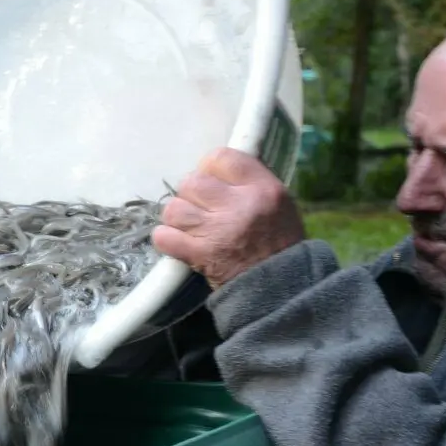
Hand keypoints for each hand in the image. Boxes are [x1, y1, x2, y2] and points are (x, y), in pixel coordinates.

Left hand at [152, 147, 304, 288]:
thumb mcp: (278, 202)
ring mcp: (217, 231)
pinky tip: (179, 242)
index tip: (212, 180)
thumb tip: (212, 169)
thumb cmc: (280, 242)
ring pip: (174, 208)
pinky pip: (165, 236)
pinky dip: (167, 239)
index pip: (221, 157)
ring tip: (190, 226)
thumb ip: (248, 182)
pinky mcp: (200, 256)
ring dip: (178, 217)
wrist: (281, 287)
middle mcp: (239, 205)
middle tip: (201, 208)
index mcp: (263, 188)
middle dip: (192, 194)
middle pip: (193, 182)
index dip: (209, 167)